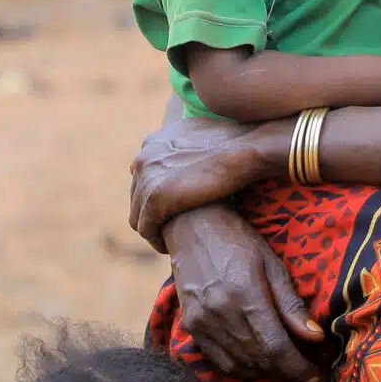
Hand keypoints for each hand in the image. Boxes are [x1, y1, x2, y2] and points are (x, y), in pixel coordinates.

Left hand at [131, 112, 278, 245]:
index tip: (174, 205)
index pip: (144, 174)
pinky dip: (156, 241)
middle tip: (172, 227)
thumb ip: (188, 142)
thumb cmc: (235, 144)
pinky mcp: (155, 200)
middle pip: (137, 196)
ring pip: (138, 216)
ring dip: (154, 229)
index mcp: (154, 143)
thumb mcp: (206, 135)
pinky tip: (171, 247)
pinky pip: (147, 229)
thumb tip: (191, 149)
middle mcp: (144, 158)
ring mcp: (147, 179)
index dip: (157, 192)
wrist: (243, 152)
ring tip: (171, 239)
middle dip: (153, 213)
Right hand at [162, 206, 322, 380]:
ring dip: (265, 372)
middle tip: (303, 369)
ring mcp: (202, 322)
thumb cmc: (238, 240)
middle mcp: (221, 314)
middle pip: (259, 360)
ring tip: (283, 366)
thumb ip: (291, 304)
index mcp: (245, 296)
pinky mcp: (190, 326)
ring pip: (239, 365)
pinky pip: (218, 361)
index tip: (314, 373)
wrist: (192, 225)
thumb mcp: (272, 264)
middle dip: (285, 371)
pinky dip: (240, 368)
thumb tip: (316, 337)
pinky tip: (255, 363)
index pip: (276, 347)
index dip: (297, 366)